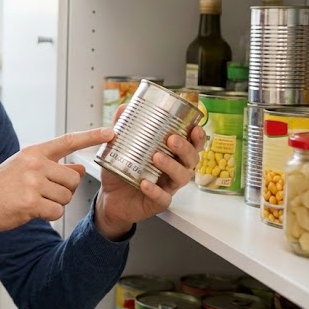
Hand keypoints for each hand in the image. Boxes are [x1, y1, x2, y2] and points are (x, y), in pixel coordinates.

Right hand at [0, 128, 114, 234]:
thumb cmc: (0, 187)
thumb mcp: (25, 169)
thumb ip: (52, 167)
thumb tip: (78, 166)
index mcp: (33, 152)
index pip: (68, 141)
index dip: (91, 136)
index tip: (110, 132)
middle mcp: (34, 164)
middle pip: (73, 178)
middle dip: (65, 190)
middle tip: (45, 193)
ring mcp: (32, 183)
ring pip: (66, 197)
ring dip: (55, 204)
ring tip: (34, 200)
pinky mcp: (30, 203)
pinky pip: (56, 211)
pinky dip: (48, 215)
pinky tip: (32, 211)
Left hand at [95, 104, 206, 238]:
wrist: (110, 198)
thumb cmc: (122, 170)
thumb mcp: (120, 147)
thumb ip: (124, 128)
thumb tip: (124, 106)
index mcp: (172, 155)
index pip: (193, 145)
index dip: (198, 137)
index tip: (195, 128)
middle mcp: (174, 170)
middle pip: (192, 159)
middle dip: (185, 148)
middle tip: (171, 140)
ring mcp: (168, 187)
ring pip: (181, 177)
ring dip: (171, 166)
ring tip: (156, 157)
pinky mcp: (158, 202)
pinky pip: (163, 198)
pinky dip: (155, 190)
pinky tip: (145, 183)